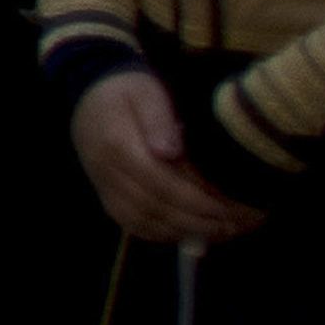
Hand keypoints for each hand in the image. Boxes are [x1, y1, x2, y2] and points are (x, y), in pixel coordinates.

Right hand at [77, 68, 257, 245]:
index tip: (229, 207)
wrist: (89, 97)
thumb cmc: (127, 91)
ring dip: (184, 232)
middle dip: (197, 220)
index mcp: (117, 144)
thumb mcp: (146, 92)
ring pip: (143, 222)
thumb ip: (158, 118)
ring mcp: (104, 187)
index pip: (160, 181)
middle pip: (154, 207)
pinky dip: (164, 234)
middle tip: (235, 224)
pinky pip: (133, 225)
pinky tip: (191, 232)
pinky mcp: (106, 197)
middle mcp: (106, 172)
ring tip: (221, 231)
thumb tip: (169, 152)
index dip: (196, 200)